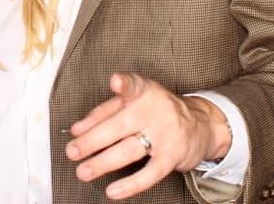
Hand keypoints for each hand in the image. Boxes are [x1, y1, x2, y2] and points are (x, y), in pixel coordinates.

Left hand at [65, 73, 229, 199]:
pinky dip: (130, 184)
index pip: (132, 85)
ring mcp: (164, 134)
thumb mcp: (134, 101)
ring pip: (129, 150)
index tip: (115, 82)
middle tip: (73, 150)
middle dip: (92, 140)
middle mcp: (154, 110)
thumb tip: (77, 129)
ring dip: (103, 163)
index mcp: (143, 91)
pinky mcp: (172, 156)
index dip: (124, 84)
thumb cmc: (158, 111)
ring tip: (84, 170)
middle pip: (119, 126)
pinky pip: (150, 173)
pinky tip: (113, 190)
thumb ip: (104, 112)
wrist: (201, 124)